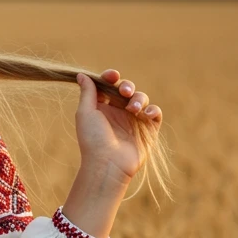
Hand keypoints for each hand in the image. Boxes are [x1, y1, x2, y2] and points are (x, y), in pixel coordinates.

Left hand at [75, 67, 161, 181]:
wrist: (107, 163)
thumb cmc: (93, 139)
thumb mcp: (85, 113)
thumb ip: (87, 92)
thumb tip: (81, 74)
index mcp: (103, 107)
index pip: (109, 85)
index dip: (111, 77)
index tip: (112, 76)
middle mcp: (119, 112)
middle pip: (127, 89)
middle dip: (127, 86)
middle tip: (124, 92)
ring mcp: (134, 120)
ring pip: (142, 99)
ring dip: (139, 99)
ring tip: (133, 109)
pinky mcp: (148, 130)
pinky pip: (155, 113)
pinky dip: (153, 110)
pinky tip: (146, 113)